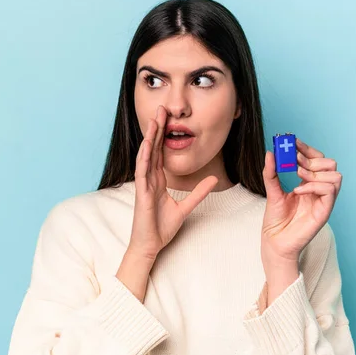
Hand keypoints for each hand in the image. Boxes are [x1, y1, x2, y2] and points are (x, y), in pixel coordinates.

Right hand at [128, 105, 218, 260]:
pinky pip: (142, 171)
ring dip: (149, 137)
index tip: (169, 118)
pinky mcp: (141, 193)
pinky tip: (147, 144)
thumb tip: (213, 179)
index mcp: (158, 181)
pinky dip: (144, 157)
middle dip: (156, 129)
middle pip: (153, 149)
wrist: (150, 245)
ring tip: (154, 120)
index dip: (163, 135)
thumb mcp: (186, 207)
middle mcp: (149, 179)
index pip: (160, 153)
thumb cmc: (161, 228)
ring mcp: (144, 185)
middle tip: (161, 109)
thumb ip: (199, 192)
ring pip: (146, 155)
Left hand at [261, 138, 342, 268]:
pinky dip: (314, 186)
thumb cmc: (275, 219)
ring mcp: (323, 201)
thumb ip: (271, 173)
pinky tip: (298, 191)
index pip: (317, 159)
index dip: (307, 149)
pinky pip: (330, 191)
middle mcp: (319, 190)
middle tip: (294, 163)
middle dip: (312, 159)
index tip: (292, 142)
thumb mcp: (271, 191)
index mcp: (308, 183)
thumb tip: (269, 153)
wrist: (274, 241)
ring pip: (335, 175)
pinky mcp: (324, 211)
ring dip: (315, 172)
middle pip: (330, 164)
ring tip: (297, 177)